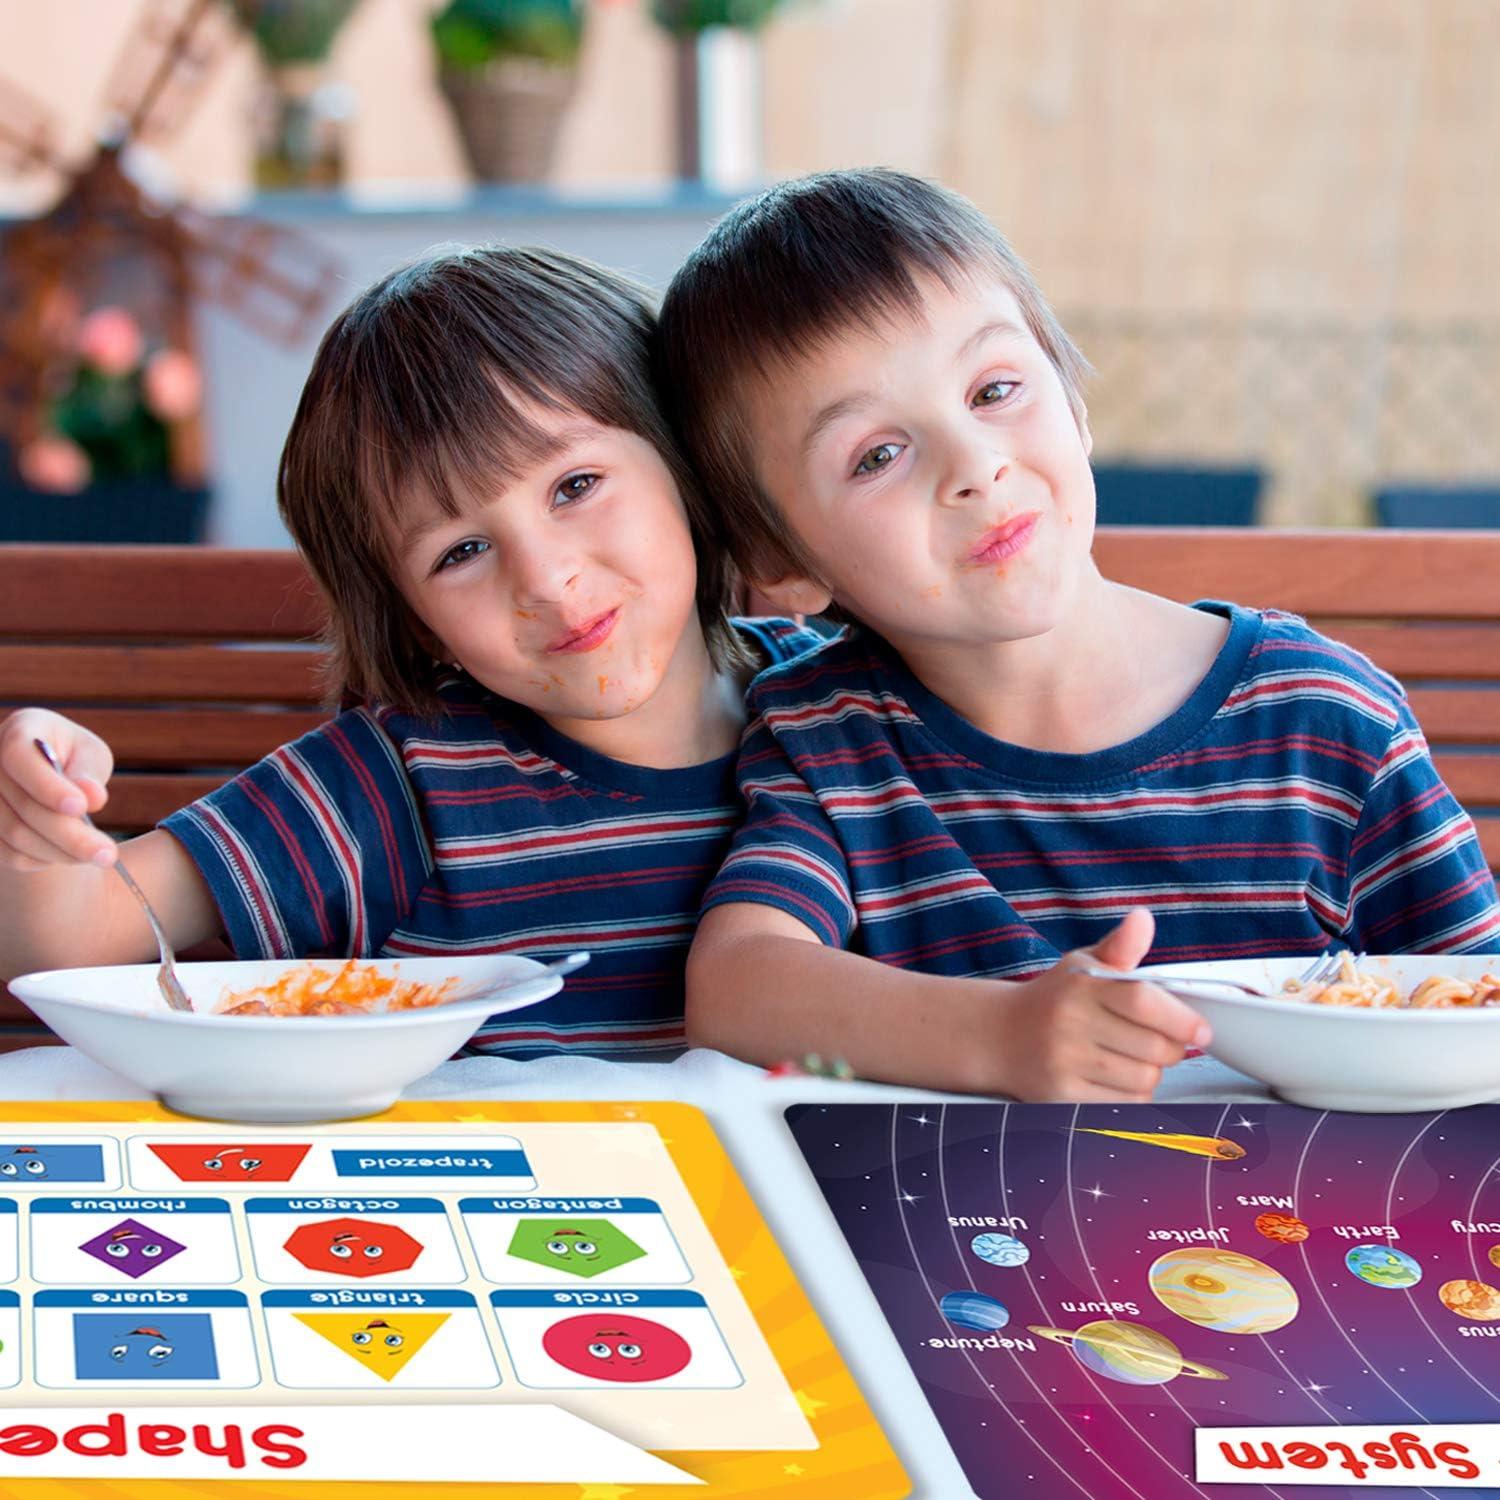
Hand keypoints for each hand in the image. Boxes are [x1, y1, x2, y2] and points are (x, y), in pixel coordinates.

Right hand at [0, 708, 116, 870]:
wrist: (46, 777)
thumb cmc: (74, 760)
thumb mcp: (89, 755)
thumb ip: (89, 774)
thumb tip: (92, 797)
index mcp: (18, 731)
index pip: (19, 758)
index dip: (47, 786)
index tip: (80, 807)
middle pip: (23, 806)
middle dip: (70, 834)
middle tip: (107, 855)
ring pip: (16, 835)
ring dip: (62, 851)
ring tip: (98, 855)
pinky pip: (10, 854)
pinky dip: (44, 859)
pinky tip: (70, 854)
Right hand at [989, 909, 1211, 1101]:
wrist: (998, 1036)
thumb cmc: (1053, 1000)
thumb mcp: (1082, 965)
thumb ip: (1120, 946)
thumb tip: (1143, 919)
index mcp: (1080, 985)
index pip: (1142, 1001)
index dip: (1181, 1018)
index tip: (1201, 1030)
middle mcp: (1069, 1023)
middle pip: (1153, 1047)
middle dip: (1172, 1048)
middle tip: (1163, 1041)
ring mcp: (1064, 1062)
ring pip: (1144, 1078)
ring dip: (1151, 1072)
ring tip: (1134, 1057)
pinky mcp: (1061, 1096)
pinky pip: (1124, 1103)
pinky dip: (1132, 1094)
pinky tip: (1116, 1077)